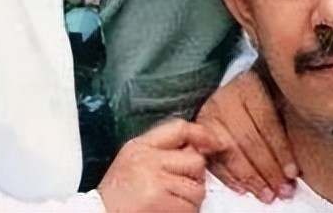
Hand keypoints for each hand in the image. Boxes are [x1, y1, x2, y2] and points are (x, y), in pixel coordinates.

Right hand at [98, 118, 225, 212]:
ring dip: (190, 200)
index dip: (202, 134)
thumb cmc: (117, 195)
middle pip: (196, 161)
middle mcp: (148, 159)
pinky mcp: (160, 201)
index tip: (215, 144)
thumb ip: (159, 149)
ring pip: (197, 188)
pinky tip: (169, 212)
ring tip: (170, 203)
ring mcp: (155, 181)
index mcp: (140, 146)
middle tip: (177, 189)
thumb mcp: (131, 160)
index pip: (179, 128)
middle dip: (194, 178)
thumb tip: (198, 147)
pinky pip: (190, 207)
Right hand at [196, 69, 297, 202]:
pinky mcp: (198, 135)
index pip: (267, 123)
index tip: (293, 173)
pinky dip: (230, 178)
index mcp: (250, 86)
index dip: (281, 151)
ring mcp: (209, 116)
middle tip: (282, 190)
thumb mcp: (275, 100)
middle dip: (267, 170)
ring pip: (230, 153)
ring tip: (267, 194)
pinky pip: (213, 161)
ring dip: (251, 179)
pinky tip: (244, 189)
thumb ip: (285, 123)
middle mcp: (226, 99)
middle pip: (248, 140)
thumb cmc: (262, 100)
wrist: (232, 94)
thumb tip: (297, 164)